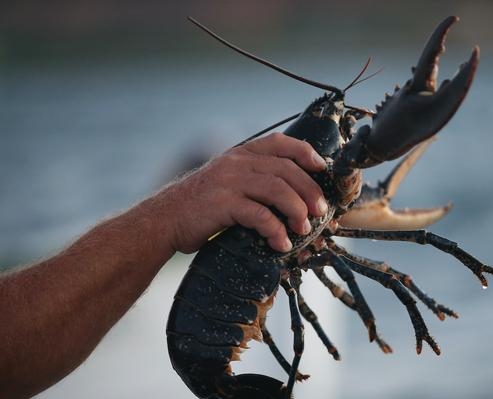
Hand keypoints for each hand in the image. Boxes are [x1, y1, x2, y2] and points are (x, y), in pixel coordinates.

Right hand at [160, 133, 328, 252]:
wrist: (164, 221)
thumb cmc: (200, 206)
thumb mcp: (227, 181)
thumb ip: (253, 179)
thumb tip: (292, 194)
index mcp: (240, 154)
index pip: (280, 143)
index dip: (306, 153)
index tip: (322, 168)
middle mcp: (236, 162)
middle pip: (286, 170)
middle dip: (309, 191)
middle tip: (320, 211)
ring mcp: (229, 181)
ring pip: (277, 190)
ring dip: (296, 211)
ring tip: (303, 229)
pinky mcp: (223, 204)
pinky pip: (260, 215)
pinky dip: (275, 231)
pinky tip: (280, 243)